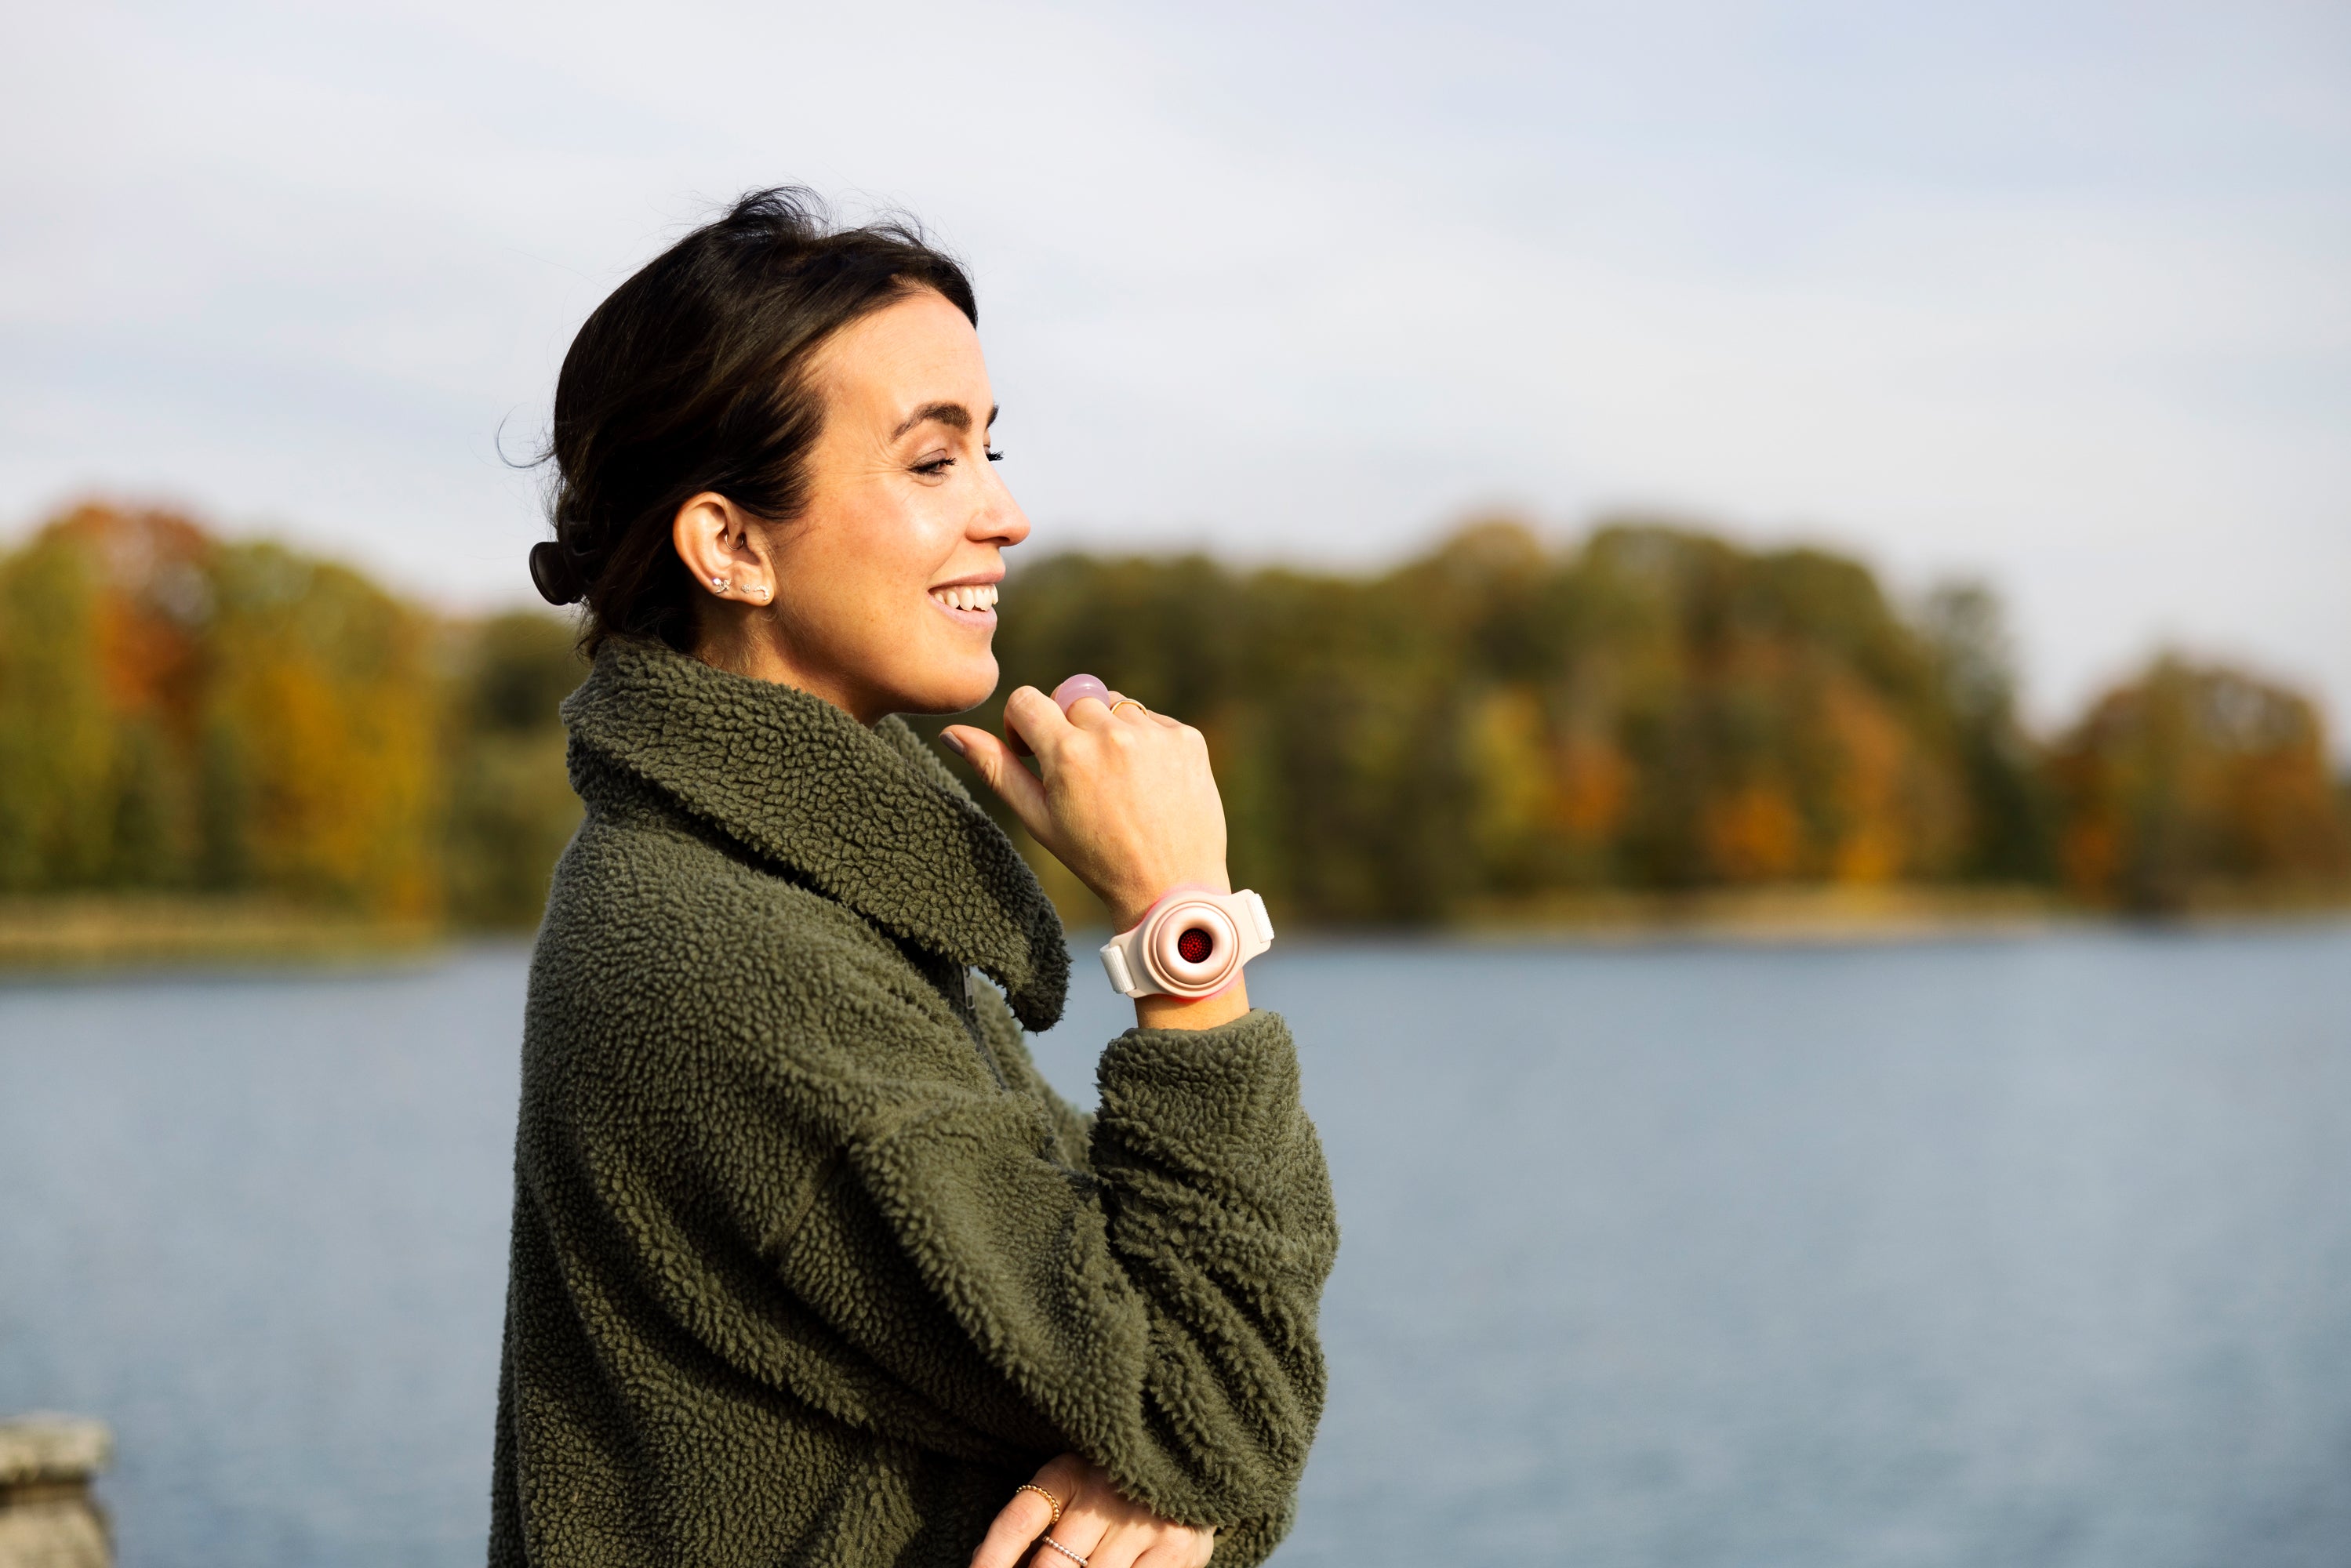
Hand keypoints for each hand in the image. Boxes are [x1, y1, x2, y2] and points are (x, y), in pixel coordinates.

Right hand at [944, 688, 1228, 932]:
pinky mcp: (1187, 737)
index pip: (1027, 699)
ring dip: (1108, 731)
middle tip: (1081, 777)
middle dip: (1069, 729)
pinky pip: (1152, 719)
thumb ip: (996, 769)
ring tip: (1117, 781)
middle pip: (1072, 698)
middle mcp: (1112, 734)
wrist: (1171, 886)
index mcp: (1067, 753)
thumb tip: (952, 732)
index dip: (1023, 725)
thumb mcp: (1038, 819)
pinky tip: (1148, 782)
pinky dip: (1145, 741)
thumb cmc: (1096, 857)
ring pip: (1114, 703)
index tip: (1033, 752)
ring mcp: (1154, 733)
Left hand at [970, 1453, 1215, 1567]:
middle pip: (1052, 1564)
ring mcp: (1141, 1523)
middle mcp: (1103, 1494)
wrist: (1190, 1465)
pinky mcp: (1175, 1549)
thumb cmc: (1111, 1488)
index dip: (992, 1556)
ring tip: (1082, 1567)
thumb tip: (986, 1562)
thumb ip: (1036, 1522)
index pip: (1019, 1519)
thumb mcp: (1070, 1487)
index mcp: (1067, 1472)